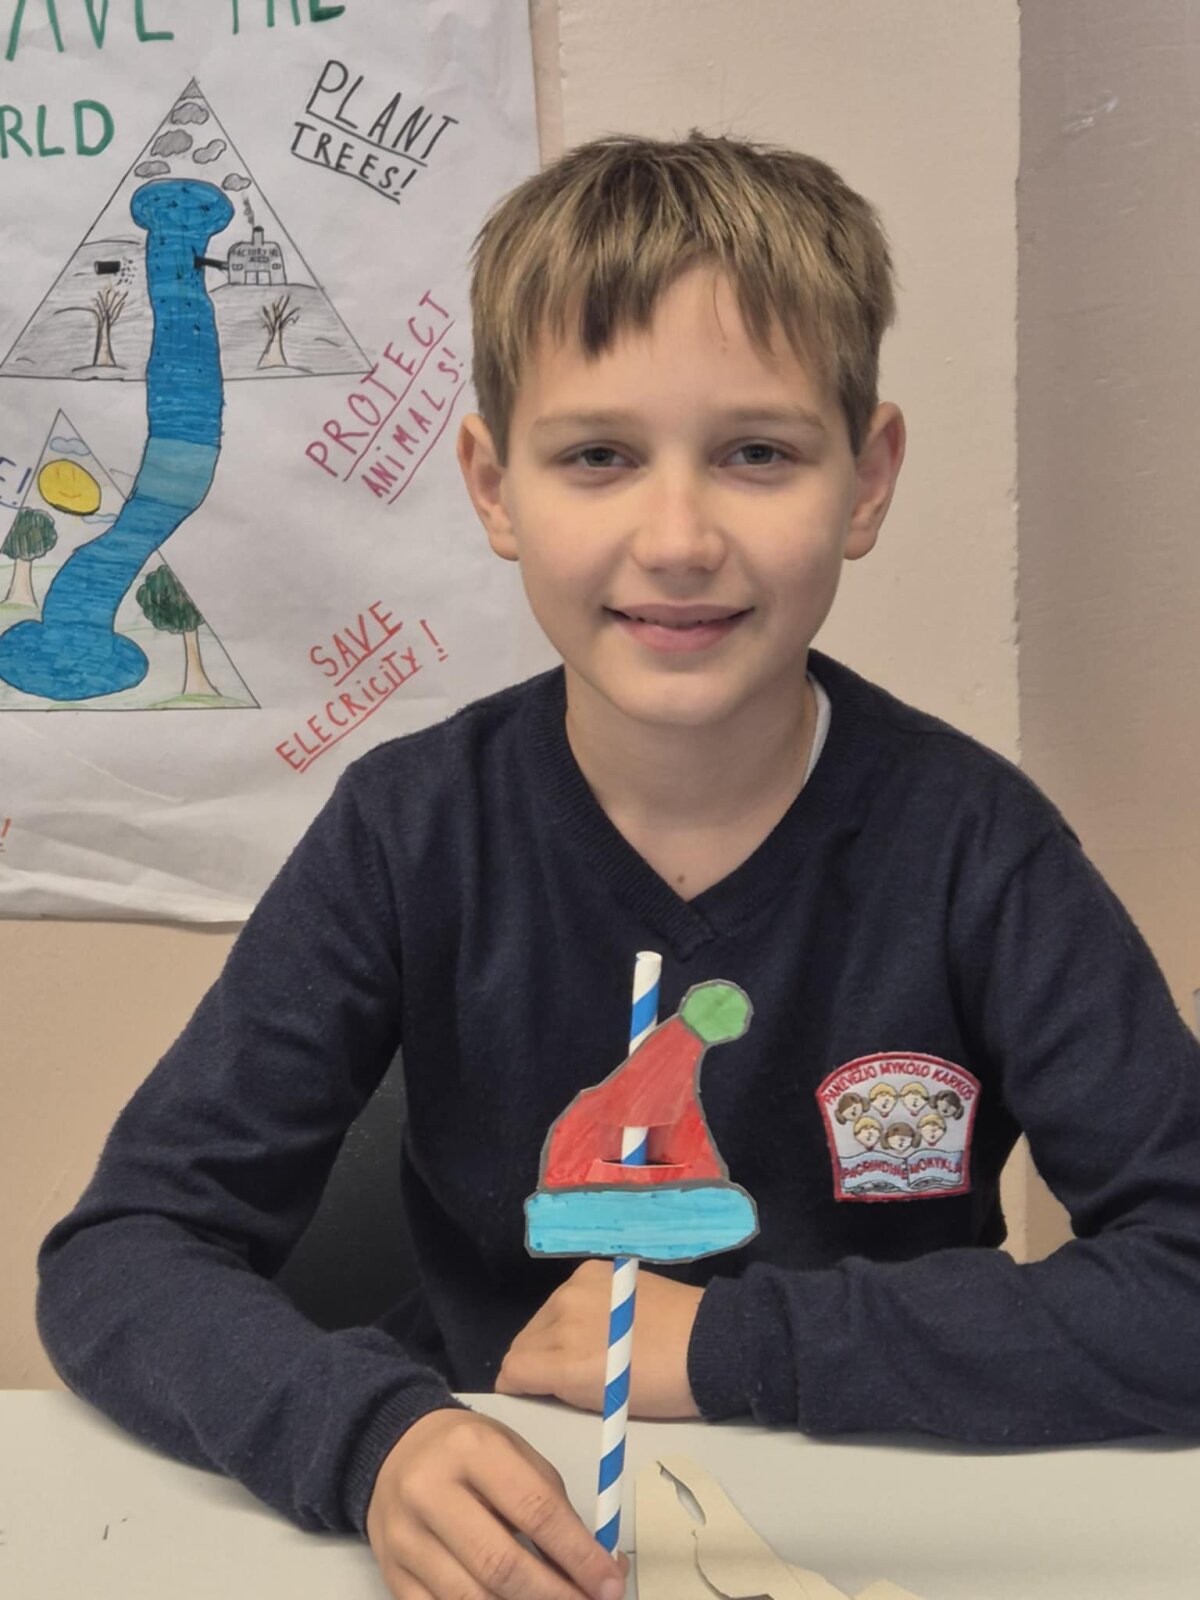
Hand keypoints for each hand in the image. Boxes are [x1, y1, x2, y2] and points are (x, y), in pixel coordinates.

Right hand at [365, 1407, 627, 1599]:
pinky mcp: (391, 1573)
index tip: (610, 1583)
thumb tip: (596, 1567)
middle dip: (554, 1596)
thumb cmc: (468, 1451)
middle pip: (501, 1565)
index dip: (579, 1555)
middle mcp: (430, 1492)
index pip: (535, 1511)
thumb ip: (553, 1506)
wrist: (394, 1448)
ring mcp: (404, 1538)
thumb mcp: (513, 1453)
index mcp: (472, 1450)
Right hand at [496, 1259, 703, 1417]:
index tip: (526, 1393)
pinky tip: (593, 1321)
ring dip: (547, 1334)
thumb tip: (534, 1383)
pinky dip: (567, 1311)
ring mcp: (576, 1289)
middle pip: (521, 1342)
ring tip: (577, 1347)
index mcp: (566, 1363)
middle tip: (555, 1375)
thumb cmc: (661, 1389)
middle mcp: (563, 1318)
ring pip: (540, 1318)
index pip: (512, 1371)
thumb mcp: (605, 1406)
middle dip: (530, 1361)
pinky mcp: (592, 1270)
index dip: (515, 1386)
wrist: (705, 1342)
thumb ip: (562, 1391)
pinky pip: (562, 1295)